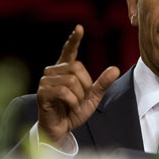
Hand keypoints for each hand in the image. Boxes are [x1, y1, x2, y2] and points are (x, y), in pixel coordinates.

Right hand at [37, 24, 119, 147]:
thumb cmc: (74, 111)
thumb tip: (115, 68)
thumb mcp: (93, 98)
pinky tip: (69, 107)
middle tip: (80, 99)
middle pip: (76, 67)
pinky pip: (64, 91)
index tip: (79, 28)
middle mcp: (53, 72)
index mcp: (66, 70)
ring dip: (78, 96)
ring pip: (71, 80)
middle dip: (85, 85)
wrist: (61, 129)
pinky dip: (72, 101)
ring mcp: (46, 81)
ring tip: (73, 104)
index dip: (74, 39)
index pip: (69, 51)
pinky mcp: (42, 92)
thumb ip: (103, 83)